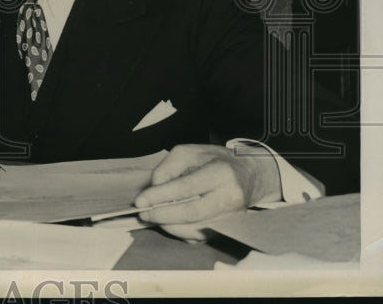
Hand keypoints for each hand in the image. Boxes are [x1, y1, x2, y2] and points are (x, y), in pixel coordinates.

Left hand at [133, 143, 281, 240]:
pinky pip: (201, 236)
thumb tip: (154, 190)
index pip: (187, 188)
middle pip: (191, 213)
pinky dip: (182, 232)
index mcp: (222, 173)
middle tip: (143, 214)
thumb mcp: (189, 152)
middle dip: (163, 215)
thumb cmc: (215, 161)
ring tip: (153, 218)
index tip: (140, 201)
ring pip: (196, 229)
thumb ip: (168, 169)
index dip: (161, 196)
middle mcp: (230, 197)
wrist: (249, 175)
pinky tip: (171, 222)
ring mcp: (232, 216)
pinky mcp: (230, 228)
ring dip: (170, 226)